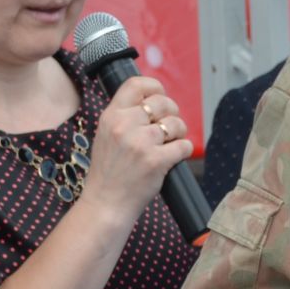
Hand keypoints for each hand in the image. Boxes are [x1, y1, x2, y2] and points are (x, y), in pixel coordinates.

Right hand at [81, 75, 192, 218]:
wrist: (105, 204)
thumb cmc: (108, 173)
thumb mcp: (106, 136)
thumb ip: (124, 118)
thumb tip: (151, 102)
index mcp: (110, 116)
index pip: (136, 84)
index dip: (154, 87)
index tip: (160, 98)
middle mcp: (124, 125)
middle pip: (162, 103)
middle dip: (172, 113)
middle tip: (169, 128)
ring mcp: (140, 143)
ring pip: (175, 124)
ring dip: (180, 133)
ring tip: (172, 143)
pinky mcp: (155, 160)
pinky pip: (184, 145)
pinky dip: (184, 150)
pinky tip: (175, 157)